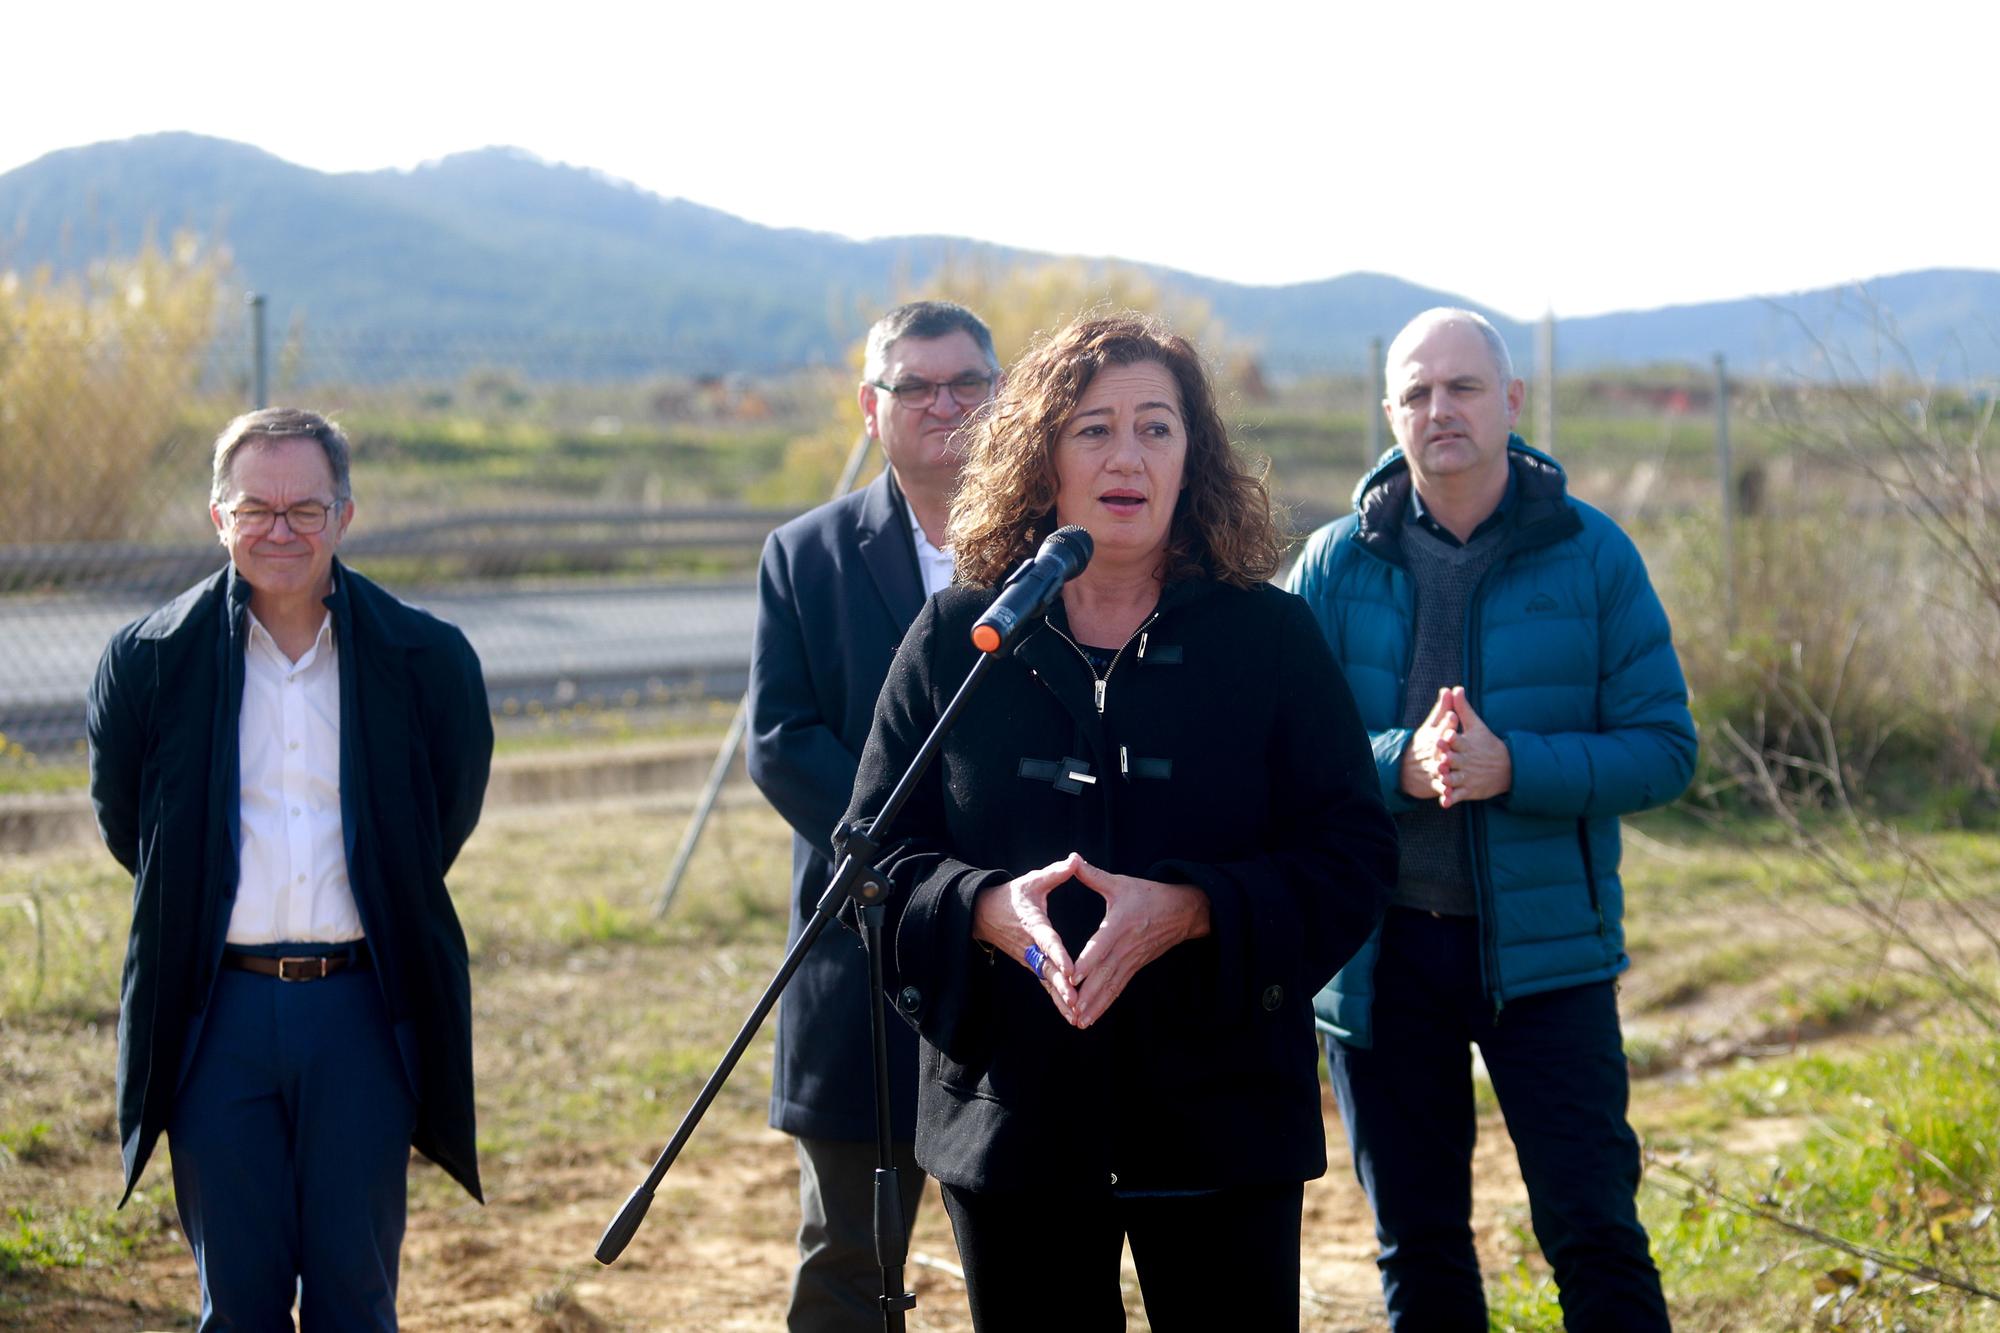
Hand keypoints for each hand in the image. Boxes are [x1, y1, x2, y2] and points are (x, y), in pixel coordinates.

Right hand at [972, 855, 1081, 1021]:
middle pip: (1047, 969)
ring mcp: (1029, 959)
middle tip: (1076, 1001)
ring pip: (1047, 981)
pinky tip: (1072, 1016)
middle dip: (1061, 986)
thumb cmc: (1012, 896)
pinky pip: (1046, 985)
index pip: (1047, 941)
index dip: (1058, 955)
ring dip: (1060, 999)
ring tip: (1077, 1015)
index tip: (1070, 969)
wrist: (983, 914)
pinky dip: (1057, 1001)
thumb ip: (1055, 873)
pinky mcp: (1031, 966)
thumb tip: (1075, 860)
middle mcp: (1030, 946)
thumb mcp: (1031, 881)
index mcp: (1033, 924)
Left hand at [1067, 857, 1210, 1028]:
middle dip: (1087, 993)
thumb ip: (1093, 875)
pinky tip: (1091, 1017)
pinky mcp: (1135, 967)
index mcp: (1119, 925)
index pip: (1100, 946)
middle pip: (1104, 973)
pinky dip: (1105, 1004)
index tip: (1072, 977)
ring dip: (1094, 1004)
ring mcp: (1131, 960)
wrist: (1182, 911)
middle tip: (1069, 1009)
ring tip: (1077, 1020)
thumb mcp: (1121, 882)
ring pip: (1110, 986)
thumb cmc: (1148, 895)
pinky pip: (1118, 988)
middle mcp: (1125, 947)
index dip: (1087, 962)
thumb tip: (1072, 858)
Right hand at [1399, 687, 1459, 801]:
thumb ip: (1441, 710)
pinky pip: (1439, 788)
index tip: (1453, 715)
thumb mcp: (1431, 727)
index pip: (1440, 728)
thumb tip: (1449, 689)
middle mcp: (1431, 754)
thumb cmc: (1423, 745)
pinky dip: (1443, 793)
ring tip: (1445, 769)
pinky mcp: (1434, 785)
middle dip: (1444, 746)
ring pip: (1437, 768)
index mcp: (1432, 738)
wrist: (1404, 770)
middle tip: (1451, 741)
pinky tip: (1448, 795)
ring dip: (1441, 769)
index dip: (1446, 723)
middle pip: (1438, 749)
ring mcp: (1432, 769)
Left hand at [1434, 686, 1511, 806]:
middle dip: (1448, 760)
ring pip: (1456, 779)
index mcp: (1467, 744)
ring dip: (1448, 780)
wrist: (1508, 768)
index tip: (1445, 735)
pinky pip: (1459, 796)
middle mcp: (1467, 761)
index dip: (1452, 738)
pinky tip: (1443, 802)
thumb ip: (1463, 708)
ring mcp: (1468, 776)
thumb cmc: (1487, 743)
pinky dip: (1451, 799)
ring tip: (1440, 779)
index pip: (1458, 740)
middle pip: (1455, 760)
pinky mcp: (1468, 790)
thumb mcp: (1476, 725)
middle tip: (1440, 759)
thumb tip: (1455, 687)